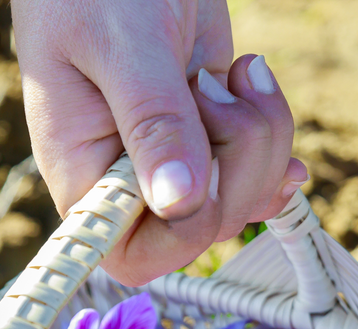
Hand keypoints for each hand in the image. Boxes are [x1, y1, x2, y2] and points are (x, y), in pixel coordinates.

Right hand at [11, 0, 307, 285]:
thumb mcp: (121, 43)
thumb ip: (152, 121)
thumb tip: (181, 204)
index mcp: (84, 171)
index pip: (131, 255)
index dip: (182, 236)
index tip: (202, 174)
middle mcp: (129, 177)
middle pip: (208, 225)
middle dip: (240, 162)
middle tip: (219, 89)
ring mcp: (175, 156)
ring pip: (244, 194)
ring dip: (262, 135)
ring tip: (236, 72)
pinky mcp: (211, 130)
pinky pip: (259, 164)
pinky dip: (273, 130)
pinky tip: (261, 94)